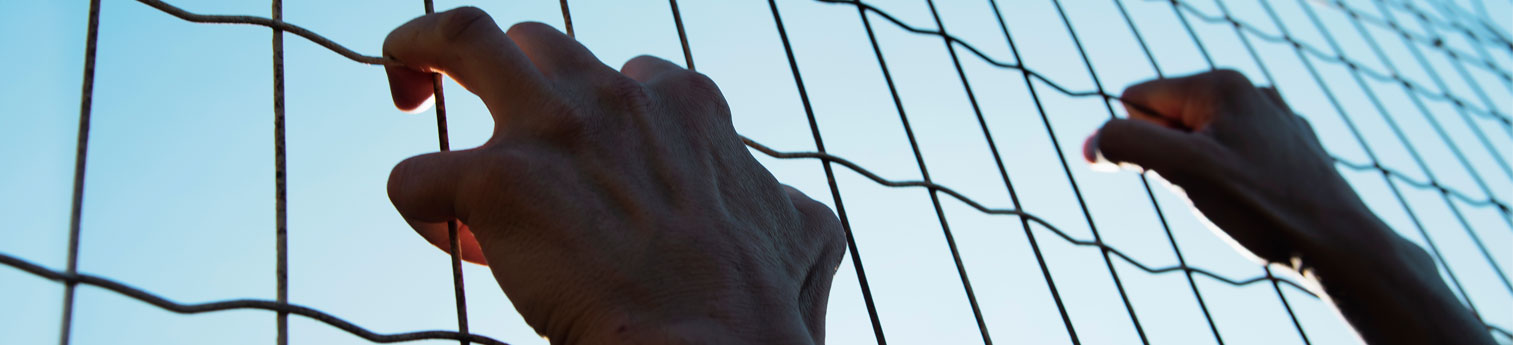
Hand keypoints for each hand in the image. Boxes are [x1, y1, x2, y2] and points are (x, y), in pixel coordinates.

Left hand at [381, 8, 845, 344]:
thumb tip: (788, 211)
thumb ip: (780, 203)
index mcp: (688, 104)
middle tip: (500, 138)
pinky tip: (453, 244)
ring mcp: (554, 128)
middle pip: (538, 43)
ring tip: (408, 89)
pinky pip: (416, 178)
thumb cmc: (764, 312)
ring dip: (426, 57)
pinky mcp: (498, 180)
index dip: (600, 133)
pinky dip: (422, 208)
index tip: (593, 191)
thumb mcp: (804, 230)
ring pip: (461, 37)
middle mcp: (617, 96)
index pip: (628, 81)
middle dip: (510, 81)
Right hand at [1085, 69, 1384, 268]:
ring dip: (1199, 174)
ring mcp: (1272, 120)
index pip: (1135, 99)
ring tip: (1235, 199)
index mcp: (1220, 84)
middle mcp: (1249, 92)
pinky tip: (1258, 202)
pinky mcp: (1287, 150)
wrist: (1341, 245)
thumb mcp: (1183, 171)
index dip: (1140, 142)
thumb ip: (1127, 145)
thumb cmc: (1263, 206)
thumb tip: (1093, 145)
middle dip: (1171, 158)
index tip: (1178, 173)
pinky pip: (1231, 158)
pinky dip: (1230, 182)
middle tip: (1208, 189)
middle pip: (1167, 120)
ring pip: (1199, 144)